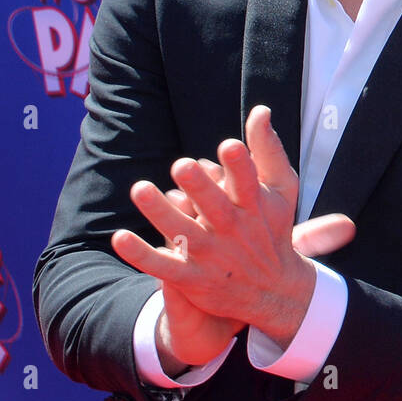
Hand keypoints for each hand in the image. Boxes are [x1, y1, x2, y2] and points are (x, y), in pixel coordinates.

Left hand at [112, 106, 355, 356]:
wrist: (274, 291)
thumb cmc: (273, 228)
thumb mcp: (281, 190)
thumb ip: (268, 150)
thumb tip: (260, 110)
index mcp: (254, 206)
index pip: (248, 183)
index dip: (240, 166)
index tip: (229, 146)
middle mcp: (232, 230)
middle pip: (214, 207)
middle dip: (199, 187)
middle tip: (181, 165)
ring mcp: (211, 255)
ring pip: (182, 233)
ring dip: (161, 213)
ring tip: (140, 189)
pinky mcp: (192, 278)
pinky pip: (162, 266)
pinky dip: (141, 254)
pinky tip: (120, 237)